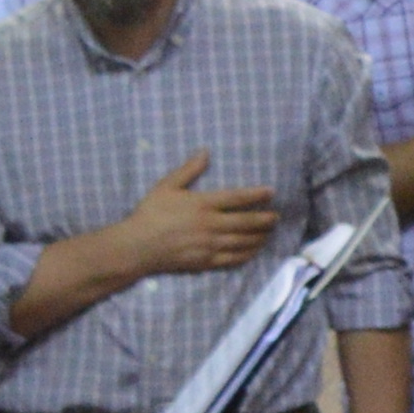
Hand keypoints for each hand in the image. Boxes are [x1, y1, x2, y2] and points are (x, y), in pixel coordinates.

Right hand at [110, 156, 284, 284]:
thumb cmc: (150, 213)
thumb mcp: (166, 186)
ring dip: (260, 237)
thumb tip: (205, 151)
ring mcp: (210, 245)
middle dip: (265, 219)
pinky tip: (255, 250)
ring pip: (243, 241)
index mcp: (202, 204)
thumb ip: (188, 170)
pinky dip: (248, 254)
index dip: (257, 195)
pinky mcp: (206, 261)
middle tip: (277, 217)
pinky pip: (234, 259)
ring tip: (270, 232)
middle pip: (246, 222)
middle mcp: (210, 225)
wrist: (137, 246)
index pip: (237, 198)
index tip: (271, 192)